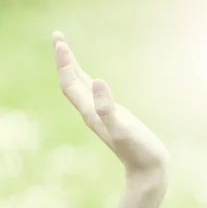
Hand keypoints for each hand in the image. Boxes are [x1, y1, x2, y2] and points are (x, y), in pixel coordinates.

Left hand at [51, 31, 170, 187]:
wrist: (148, 171)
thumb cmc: (139, 152)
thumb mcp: (124, 129)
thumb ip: (108, 109)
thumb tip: (96, 82)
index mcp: (91, 113)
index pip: (70, 83)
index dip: (63, 63)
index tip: (60, 42)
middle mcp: (92, 113)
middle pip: (71, 82)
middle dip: (64, 60)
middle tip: (58, 36)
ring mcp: (103, 116)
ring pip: (81, 88)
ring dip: (73, 68)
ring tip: (67, 50)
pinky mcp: (114, 118)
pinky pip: (94, 95)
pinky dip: (88, 81)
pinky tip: (92, 78)